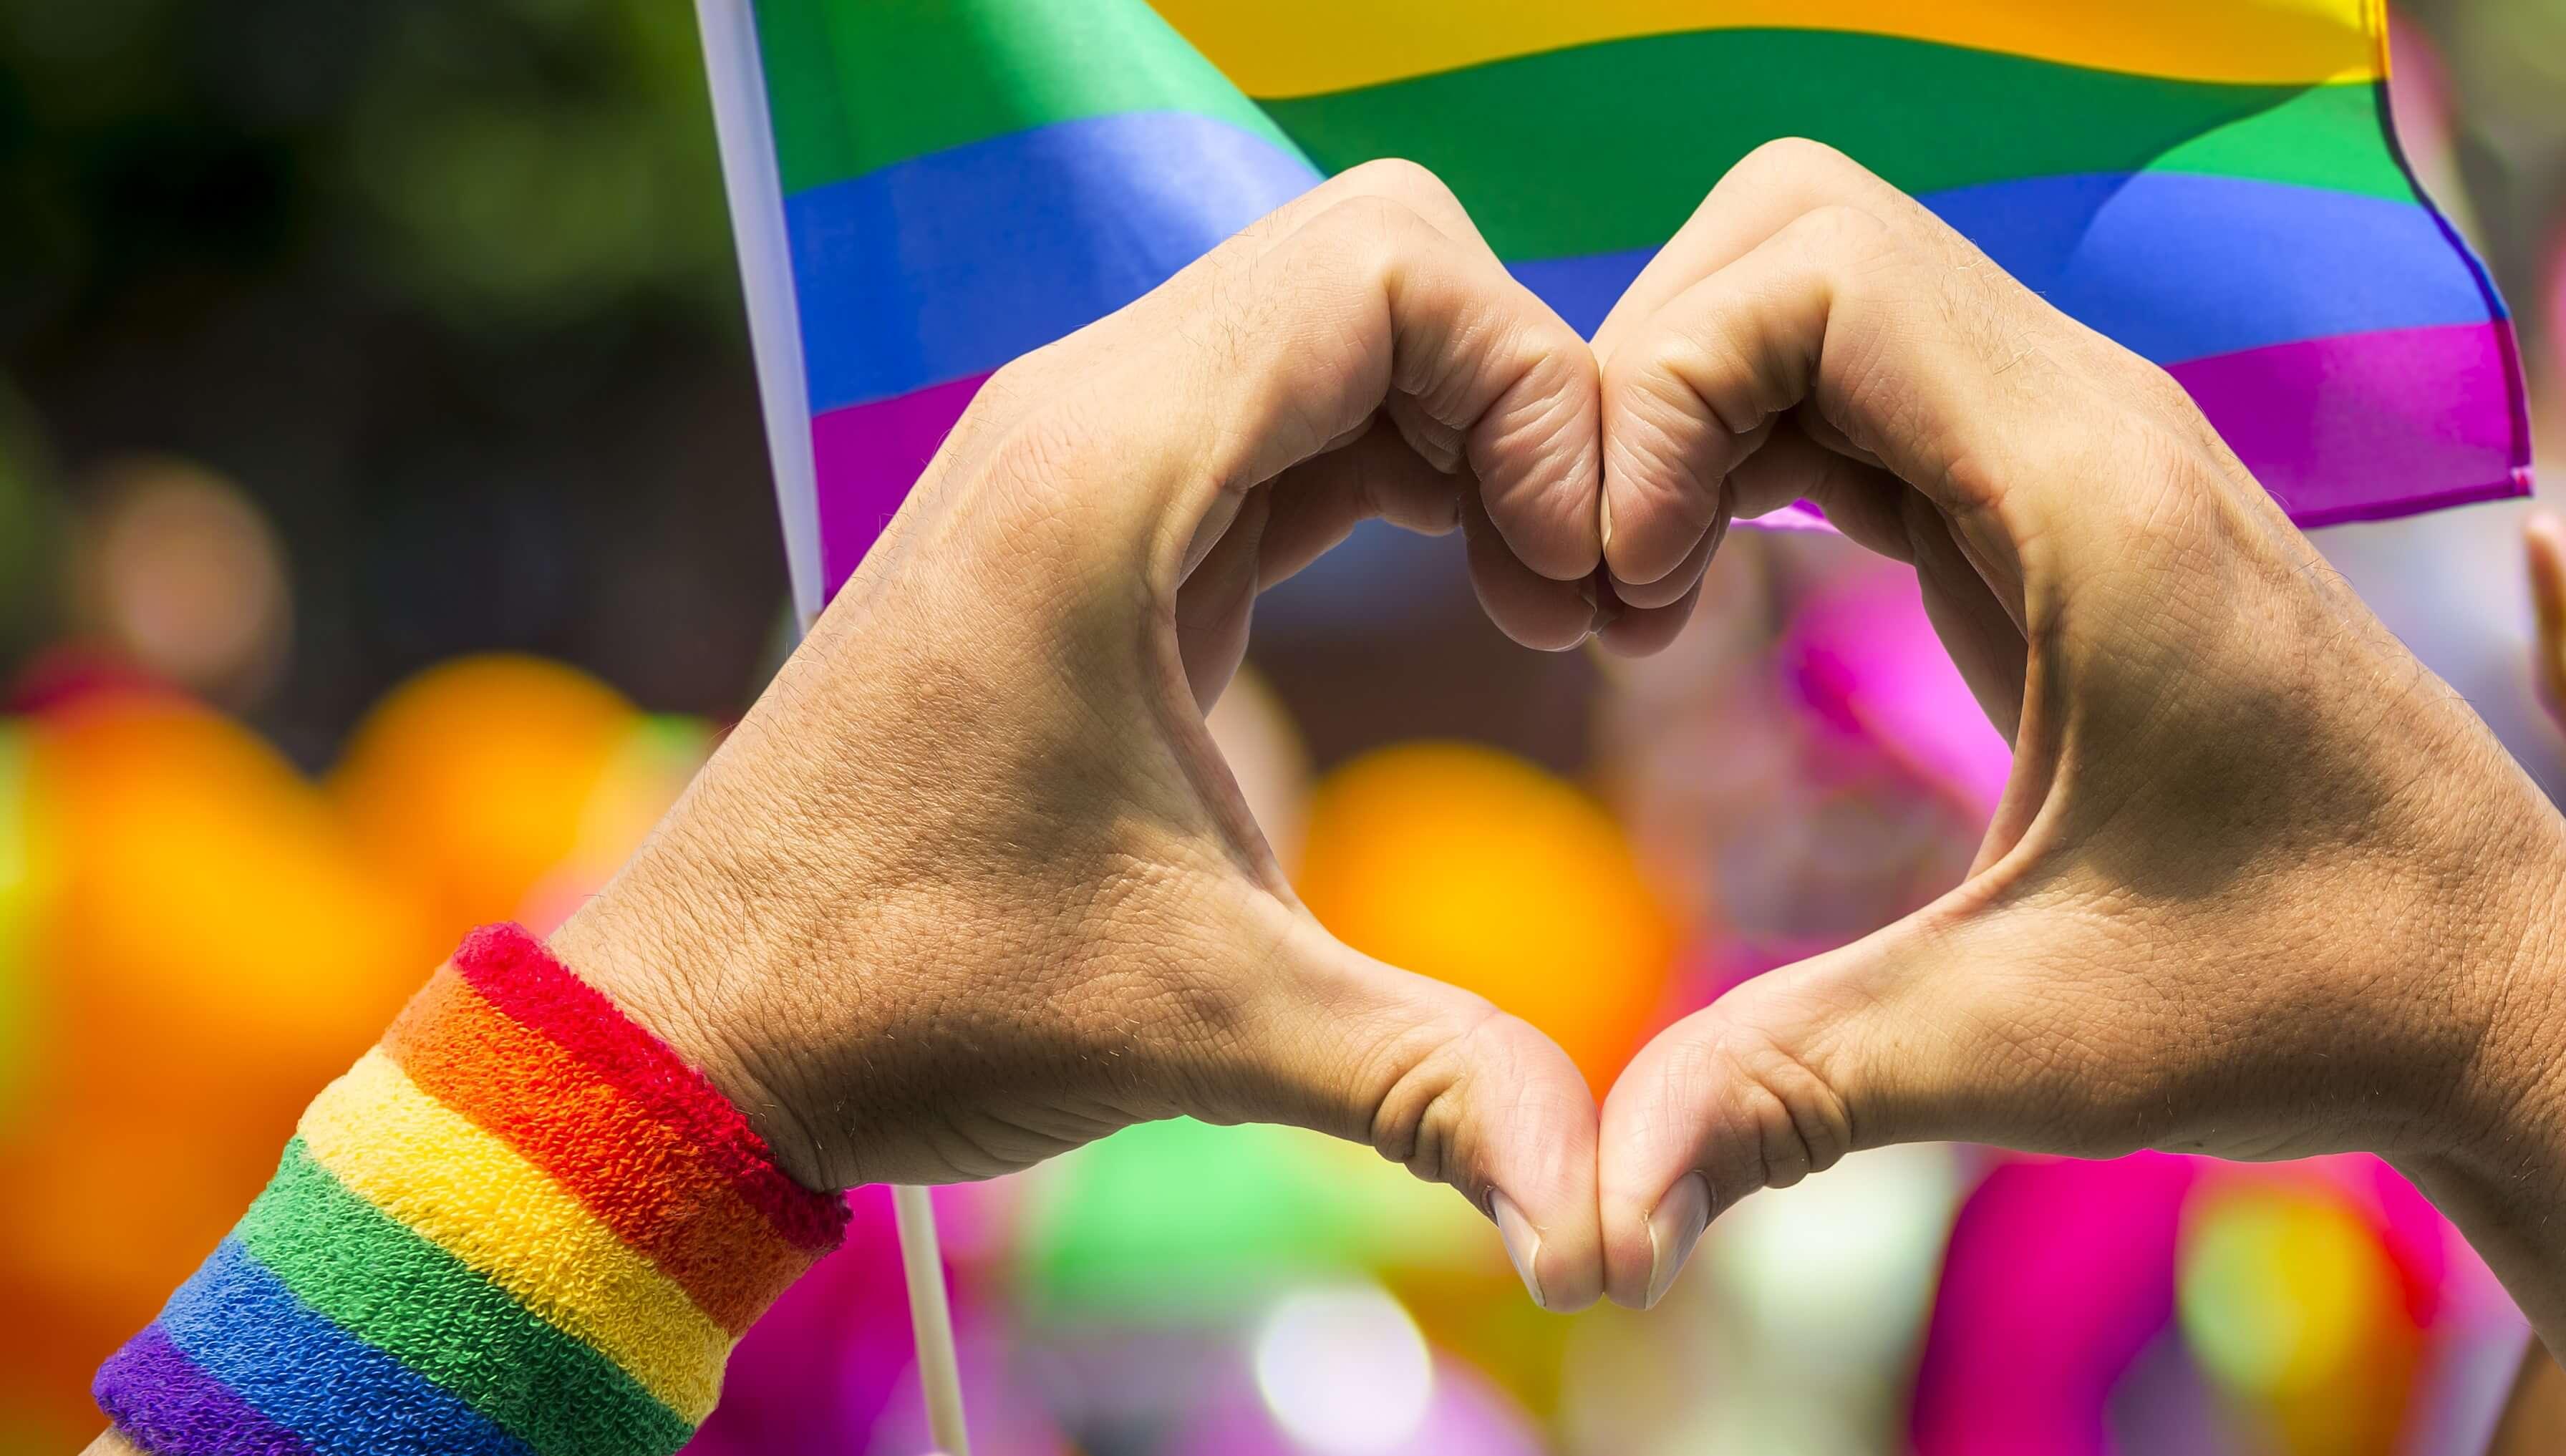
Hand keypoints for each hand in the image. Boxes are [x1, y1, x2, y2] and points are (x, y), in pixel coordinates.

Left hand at [547, 162, 1612, 1308]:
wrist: (700, 1027)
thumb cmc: (907, 999)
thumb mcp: (1202, 1030)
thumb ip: (1429, 1086)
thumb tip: (1607, 1220)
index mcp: (1104, 474)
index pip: (1391, 268)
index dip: (1535, 390)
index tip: (1568, 580)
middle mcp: (1085, 418)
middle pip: (1383, 262)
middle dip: (1526, 399)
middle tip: (1573, 588)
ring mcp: (1082, 457)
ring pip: (1343, 324)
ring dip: (1473, 432)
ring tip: (1540, 604)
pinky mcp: (1092, 520)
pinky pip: (1293, 411)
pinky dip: (1408, 465)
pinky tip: (1469, 595)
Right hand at [1573, 147, 2565, 1455]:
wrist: (2502, 989)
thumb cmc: (2306, 997)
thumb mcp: (2032, 1046)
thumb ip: (1796, 1091)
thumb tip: (1590, 1226)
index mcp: (2093, 492)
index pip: (1811, 269)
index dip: (1661, 394)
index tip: (1626, 603)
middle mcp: (2093, 422)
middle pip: (1796, 231)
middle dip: (1649, 376)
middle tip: (1608, 589)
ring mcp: (2086, 449)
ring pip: (1829, 291)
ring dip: (1696, 410)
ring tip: (1640, 605)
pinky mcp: (2070, 504)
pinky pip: (1872, 384)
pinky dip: (1756, 449)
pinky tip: (1710, 599)